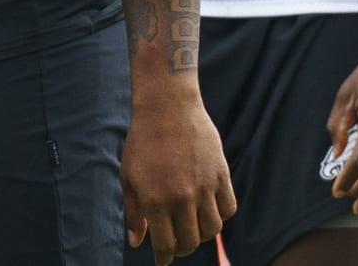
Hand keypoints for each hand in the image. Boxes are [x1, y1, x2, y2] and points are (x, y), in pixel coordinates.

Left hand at [123, 94, 235, 263]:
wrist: (167, 107)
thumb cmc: (143, 142)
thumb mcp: (129, 177)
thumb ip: (133, 212)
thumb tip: (136, 242)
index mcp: (155, 200)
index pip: (165, 245)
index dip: (164, 257)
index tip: (163, 259)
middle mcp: (182, 198)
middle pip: (191, 242)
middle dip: (182, 248)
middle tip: (177, 243)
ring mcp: (204, 187)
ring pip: (212, 229)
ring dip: (202, 234)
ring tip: (193, 226)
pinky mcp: (221, 175)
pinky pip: (229, 208)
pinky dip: (221, 215)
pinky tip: (209, 209)